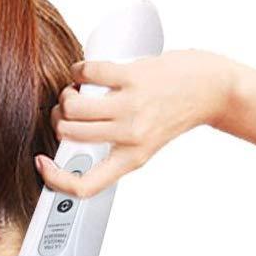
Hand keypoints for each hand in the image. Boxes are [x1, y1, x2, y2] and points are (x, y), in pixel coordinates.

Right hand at [35, 49, 235, 196]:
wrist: (213, 90)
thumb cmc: (176, 113)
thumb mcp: (145, 144)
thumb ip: (114, 147)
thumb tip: (74, 139)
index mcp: (130, 160)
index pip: (85, 186)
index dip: (55, 180)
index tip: (42, 163)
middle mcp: (129, 137)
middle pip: (68, 135)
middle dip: (58, 120)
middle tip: (66, 111)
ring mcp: (131, 107)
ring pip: (72, 106)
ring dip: (66, 95)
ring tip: (76, 91)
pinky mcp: (133, 77)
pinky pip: (88, 73)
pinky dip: (79, 70)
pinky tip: (85, 71)